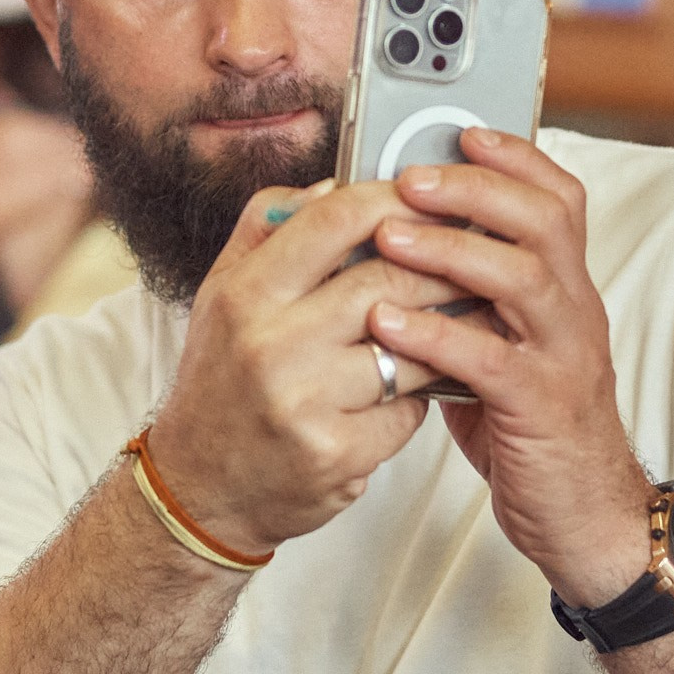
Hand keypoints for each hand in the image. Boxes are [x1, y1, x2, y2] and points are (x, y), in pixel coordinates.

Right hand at [146, 178, 475, 558]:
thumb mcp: (220, 294)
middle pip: (386, 280)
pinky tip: (420, 386)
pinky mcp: (337, 455)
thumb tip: (330, 185)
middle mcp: (271, 345)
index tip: (427, 197)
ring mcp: (305, 403)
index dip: (392, 199)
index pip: (333, 220)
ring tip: (466, 316)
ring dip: (445, 331)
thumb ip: (264, 228)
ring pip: (409, 347)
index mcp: (246, 295)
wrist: (199, 488)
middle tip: (473, 258)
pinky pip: (408, 410)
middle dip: (441, 266)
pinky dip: (419, 396)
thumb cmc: (219, 385)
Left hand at [361, 129, 654, 608]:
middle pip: (544, 221)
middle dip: (475, 190)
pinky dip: (436, 336)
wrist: (585, 517)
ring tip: (389, 238)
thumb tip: (395, 241)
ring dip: (451, 251)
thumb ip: (467, 298)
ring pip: (522, 279)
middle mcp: (574, 312)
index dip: (516, 159)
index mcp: (564, 288)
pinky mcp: (542, 409)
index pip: (559, 199)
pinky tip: (386, 325)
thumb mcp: (502, 344)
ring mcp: (564, 358)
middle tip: (410, 179)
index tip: (464, 132)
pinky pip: (493, 361)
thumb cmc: (529, 425)